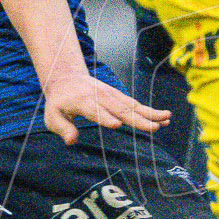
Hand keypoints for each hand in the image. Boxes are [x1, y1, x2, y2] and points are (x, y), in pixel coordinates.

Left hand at [42, 73, 168, 143]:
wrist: (67, 78)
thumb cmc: (59, 102)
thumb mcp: (52, 116)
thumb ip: (62, 128)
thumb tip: (71, 141)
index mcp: (82, 102)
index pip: (95, 111)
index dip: (105, 117)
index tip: (118, 124)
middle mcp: (100, 97)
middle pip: (120, 109)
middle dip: (137, 119)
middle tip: (154, 128)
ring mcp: (111, 95)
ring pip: (132, 105)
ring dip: (150, 113)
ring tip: (166, 120)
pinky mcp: (118, 96)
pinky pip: (135, 104)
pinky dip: (150, 110)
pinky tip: (164, 117)